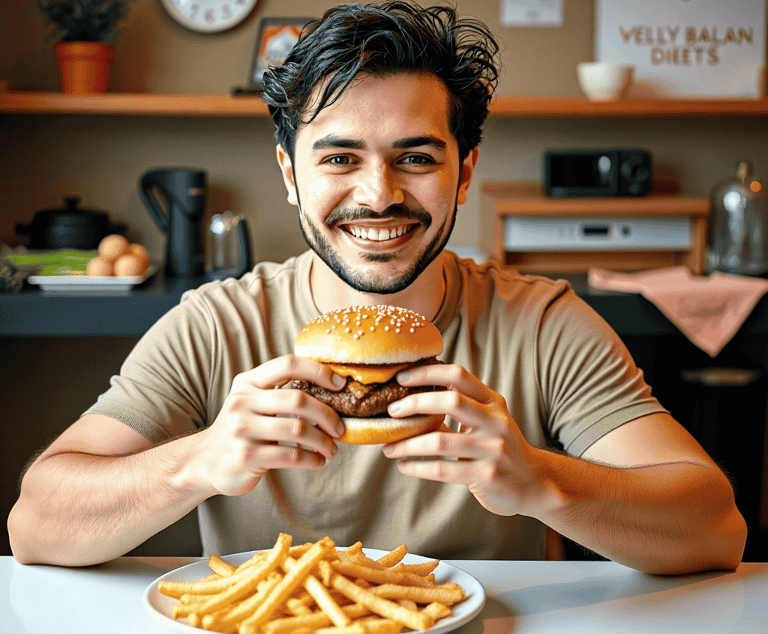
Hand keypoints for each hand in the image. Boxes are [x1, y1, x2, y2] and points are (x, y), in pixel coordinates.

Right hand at [187, 355, 345, 496]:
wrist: (204, 462)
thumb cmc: (241, 430)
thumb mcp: (251, 402)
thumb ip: (279, 392)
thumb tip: (331, 390)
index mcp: (248, 382)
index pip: (287, 364)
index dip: (318, 370)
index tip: (339, 383)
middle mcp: (243, 401)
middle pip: (298, 400)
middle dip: (327, 415)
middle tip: (340, 428)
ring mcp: (242, 429)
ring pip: (298, 430)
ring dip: (323, 441)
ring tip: (331, 450)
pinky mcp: (246, 455)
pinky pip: (291, 456)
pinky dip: (311, 459)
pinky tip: (317, 461)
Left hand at [381, 364, 542, 515]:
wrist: (533, 484)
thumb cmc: (499, 447)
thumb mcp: (487, 420)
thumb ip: (460, 406)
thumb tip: (414, 393)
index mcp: (492, 402)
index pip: (459, 375)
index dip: (428, 372)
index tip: (401, 378)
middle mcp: (495, 422)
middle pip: (450, 402)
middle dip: (415, 404)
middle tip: (391, 410)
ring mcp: (492, 449)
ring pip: (439, 441)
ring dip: (407, 444)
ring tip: (388, 448)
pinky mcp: (486, 476)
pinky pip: (442, 469)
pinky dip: (418, 467)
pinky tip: (404, 466)